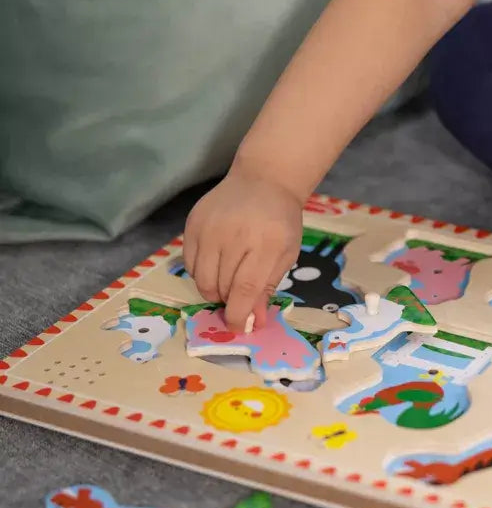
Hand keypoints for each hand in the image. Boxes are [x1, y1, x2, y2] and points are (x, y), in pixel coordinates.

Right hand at [182, 166, 302, 330]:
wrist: (263, 181)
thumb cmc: (280, 222)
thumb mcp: (286, 254)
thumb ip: (267, 287)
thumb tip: (253, 321)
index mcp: (265, 244)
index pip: (244, 289)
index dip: (239, 314)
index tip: (239, 327)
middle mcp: (234, 235)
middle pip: (220, 286)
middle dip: (228, 301)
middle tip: (238, 296)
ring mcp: (209, 228)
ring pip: (201, 278)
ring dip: (213, 289)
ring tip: (228, 280)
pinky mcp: (192, 223)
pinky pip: (189, 263)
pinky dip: (201, 272)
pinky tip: (216, 263)